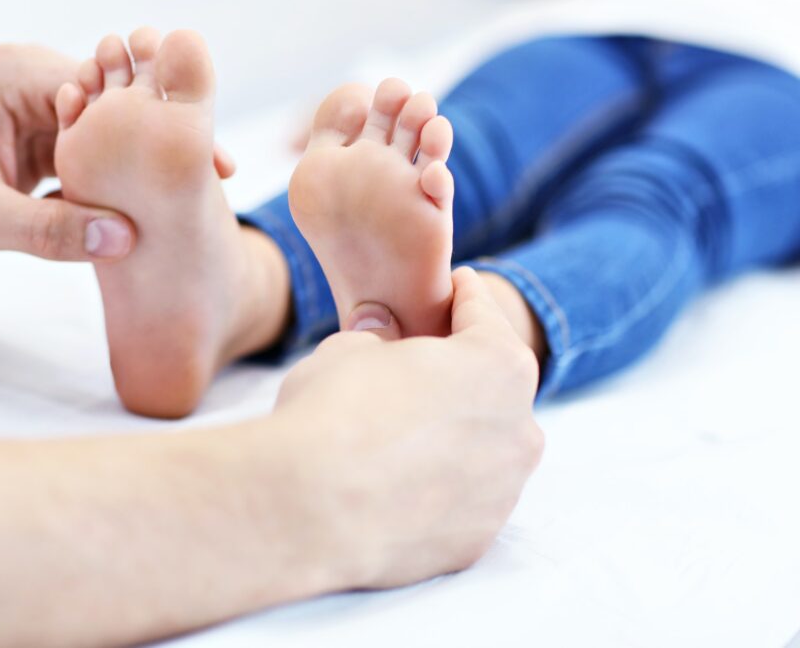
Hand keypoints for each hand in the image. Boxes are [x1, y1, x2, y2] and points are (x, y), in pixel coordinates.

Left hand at [0, 44, 137, 270]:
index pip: (102, 89)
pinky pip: (95, 155)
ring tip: (137, 215)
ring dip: (121, 175)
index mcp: (15, 77)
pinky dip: (105, 186)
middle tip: (149, 207)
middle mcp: (33, 80)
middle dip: (133, 156)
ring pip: (110, 135)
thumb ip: (50, 230)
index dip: (130, 135)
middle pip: (114, 109)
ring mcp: (42, 109)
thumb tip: (122, 237)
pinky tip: (115, 217)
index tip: (146, 187)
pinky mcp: (46, 139)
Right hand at [273, 267, 543, 588]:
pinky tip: (397, 486)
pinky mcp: (475, 541)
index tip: (459, 285)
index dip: (465, 296)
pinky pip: (463, 502)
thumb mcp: (348, 349)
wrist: (306, 507)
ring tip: (404, 434)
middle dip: (463, 374)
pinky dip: (440, 490)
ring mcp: (501, 493)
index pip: (485, 316)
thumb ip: (379, 340)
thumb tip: (380, 338)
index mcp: (498, 366)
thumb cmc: (331, 411)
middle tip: (422, 366)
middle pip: (495, 389)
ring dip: (455, 437)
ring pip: (485, 452)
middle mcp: (519, 431)